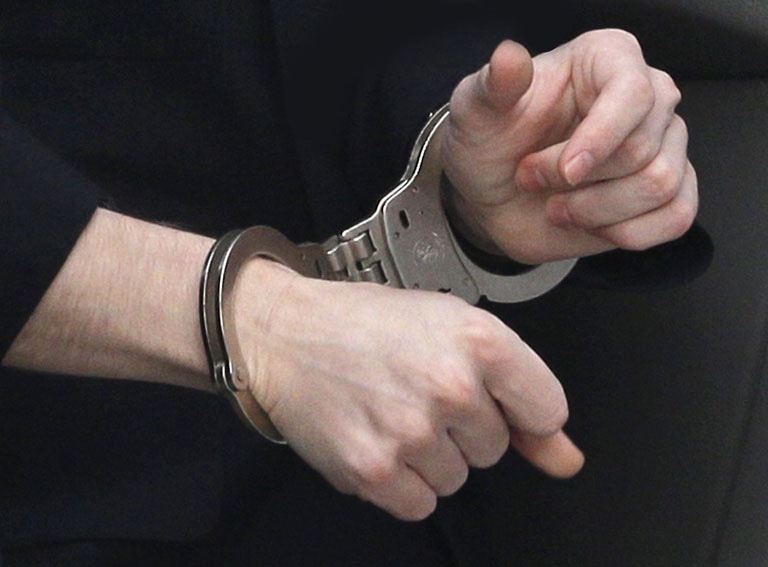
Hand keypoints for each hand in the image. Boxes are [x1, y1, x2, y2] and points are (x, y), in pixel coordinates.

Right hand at [233, 258, 583, 520]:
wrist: (285, 332)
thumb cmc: (365, 324)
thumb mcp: (451, 330)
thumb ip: (520, 398)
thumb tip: (566, 461)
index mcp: (480, 340)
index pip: (547, 411)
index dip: (517, 410)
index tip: (487, 399)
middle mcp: (451, 385)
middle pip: (495, 449)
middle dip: (463, 428)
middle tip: (416, 391)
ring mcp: (412, 431)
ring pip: (458, 478)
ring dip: (430, 456)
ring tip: (391, 411)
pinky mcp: (374, 469)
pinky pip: (420, 503)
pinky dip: (401, 482)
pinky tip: (377, 440)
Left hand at [441, 29, 697, 264]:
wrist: (494, 193)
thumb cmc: (491, 142)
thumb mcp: (476, 110)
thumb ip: (494, 84)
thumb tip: (508, 57)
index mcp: (608, 58)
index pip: (633, 93)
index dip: (600, 139)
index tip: (566, 172)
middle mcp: (648, 96)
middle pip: (642, 148)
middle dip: (576, 182)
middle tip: (532, 179)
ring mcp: (664, 144)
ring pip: (660, 185)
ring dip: (596, 211)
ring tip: (557, 205)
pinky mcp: (669, 189)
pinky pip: (677, 216)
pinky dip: (628, 233)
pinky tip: (592, 224)